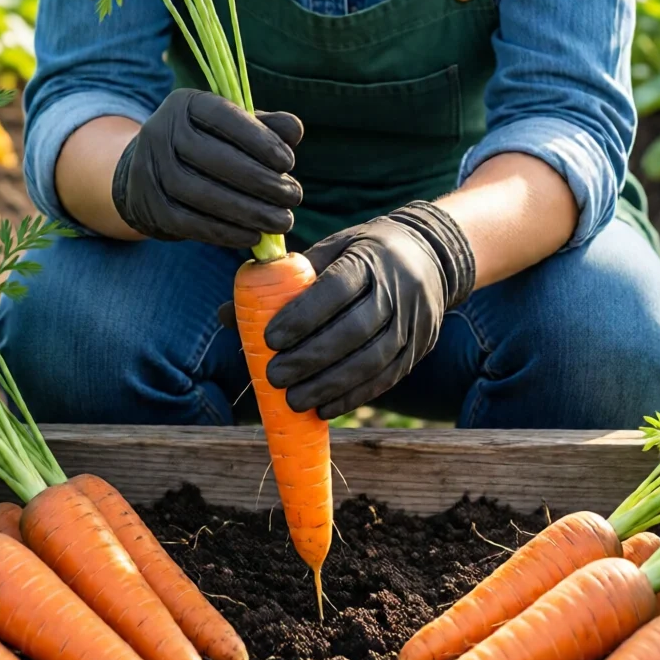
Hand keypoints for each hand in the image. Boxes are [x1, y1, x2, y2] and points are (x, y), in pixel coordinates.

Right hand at [111, 88, 302, 245]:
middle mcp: (161, 131)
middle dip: (260, 180)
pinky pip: (189, 223)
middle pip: (213, 158)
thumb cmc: (204, 147)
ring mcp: (149, 169)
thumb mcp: (232, 129)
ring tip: (281, 221)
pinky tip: (253, 236)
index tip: (289, 162)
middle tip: (293, 197)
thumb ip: (265, 127)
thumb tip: (294, 130)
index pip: (223, 116)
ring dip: (247, 211)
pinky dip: (225, 232)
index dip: (259, 139)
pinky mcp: (149, 206)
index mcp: (186, 105)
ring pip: (201, 193)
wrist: (147, 175)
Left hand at [260, 202, 475, 419]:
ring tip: (293, 400)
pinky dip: (353, 396)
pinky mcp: (418, 348)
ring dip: (329, 385)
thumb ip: (283, 280)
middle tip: (273, 377)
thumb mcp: (330, 251)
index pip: (335, 290)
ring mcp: (412, 322)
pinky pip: (386, 378)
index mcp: (369, 259)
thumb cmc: (364, 253)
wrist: (432, 255)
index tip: (269, 339)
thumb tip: (227, 315)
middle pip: (352, 331)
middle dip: (310, 359)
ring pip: (371, 361)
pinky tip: (325, 408)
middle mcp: (396, 290)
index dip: (302, 317)